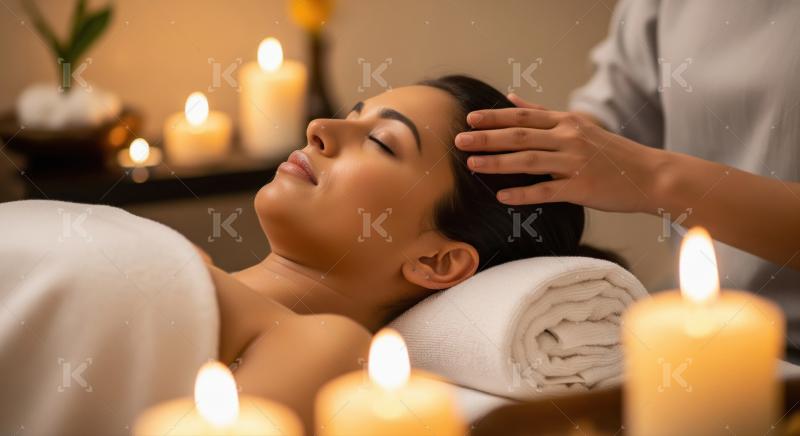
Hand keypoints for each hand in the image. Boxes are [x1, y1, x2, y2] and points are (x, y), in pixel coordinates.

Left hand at [454, 94, 665, 213]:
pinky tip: (502, 195)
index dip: (494, 117)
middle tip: (459, 140)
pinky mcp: (581, 188)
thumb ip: (543, 114)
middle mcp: (569, 138)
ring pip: (528, 161)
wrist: (649, 175)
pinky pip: (546, 190)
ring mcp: (574, 163)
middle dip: (487, 137)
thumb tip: (511, 98)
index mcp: (566, 122)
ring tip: (472, 164)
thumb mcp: (578, 125)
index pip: (523, 117)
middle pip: (520, 136)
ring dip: (497, 162)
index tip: (469, 118)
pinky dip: (523, 193)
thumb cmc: (610, 152)